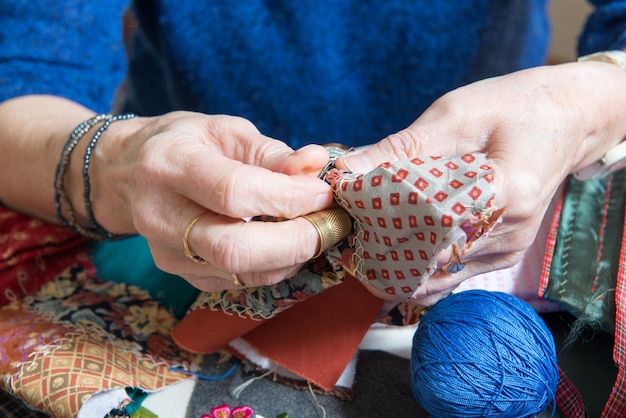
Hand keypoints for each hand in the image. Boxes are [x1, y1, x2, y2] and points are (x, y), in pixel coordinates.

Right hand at [91, 111, 332, 290]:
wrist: (130, 173)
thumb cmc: (186, 144)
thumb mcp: (226, 131)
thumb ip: (273, 153)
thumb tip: (316, 166)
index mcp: (169, 164)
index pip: (233, 192)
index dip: (287, 197)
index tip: (322, 192)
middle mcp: (159, 214)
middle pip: (235, 248)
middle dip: (297, 241)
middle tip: (331, 223)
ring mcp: (166, 252)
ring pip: (240, 273)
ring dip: (292, 257)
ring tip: (316, 231)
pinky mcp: (181, 274)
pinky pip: (238, 282)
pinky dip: (275, 267)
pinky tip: (289, 245)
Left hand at [336, 61, 625, 305]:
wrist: (567, 120)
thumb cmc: (514, 107)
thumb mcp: (455, 114)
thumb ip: (401, 148)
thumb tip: (346, 172)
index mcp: (506, 192)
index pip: (430, 226)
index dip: (383, 227)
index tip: (350, 221)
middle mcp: (509, 233)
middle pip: (430, 259)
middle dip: (382, 252)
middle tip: (345, 238)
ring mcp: (506, 251)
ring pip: (436, 276)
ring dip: (398, 264)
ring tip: (362, 245)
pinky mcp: (500, 256)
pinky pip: (450, 274)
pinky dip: (419, 266)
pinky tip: (394, 249)